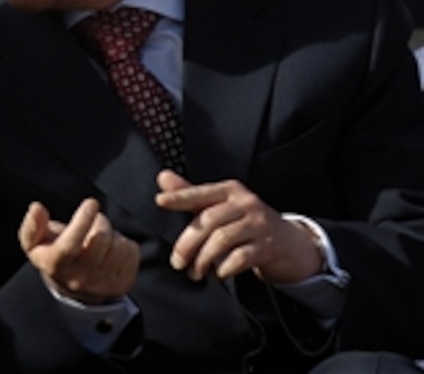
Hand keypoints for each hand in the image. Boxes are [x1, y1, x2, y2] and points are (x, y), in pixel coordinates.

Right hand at [18, 198, 138, 304]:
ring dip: (113, 235)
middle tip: (94, 221)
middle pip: (101, 239)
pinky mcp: (121, 285)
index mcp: (55, 266)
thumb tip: (37, 207)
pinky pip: (132, 253)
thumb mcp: (34, 242)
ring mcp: (101, 284)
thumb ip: (32, 225)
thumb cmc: (52, 254)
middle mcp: (79, 279)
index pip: (70, 245)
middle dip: (100, 221)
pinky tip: (112, 250)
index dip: (82, 221)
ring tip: (100, 239)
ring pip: (119, 246)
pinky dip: (125, 245)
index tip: (91, 202)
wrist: (72, 286)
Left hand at [155, 169, 321, 283]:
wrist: (291, 244)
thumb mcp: (221, 205)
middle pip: (209, 220)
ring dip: (203, 260)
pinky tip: (217, 274)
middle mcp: (246, 204)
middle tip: (177, 262)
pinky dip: (224, 268)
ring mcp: (259, 225)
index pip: (201, 193)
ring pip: (222, 240)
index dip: (180, 196)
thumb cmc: (247, 222)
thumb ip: (192, 194)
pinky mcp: (268, 247)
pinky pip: (240, 257)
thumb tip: (163, 177)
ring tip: (194, 272)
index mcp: (231, 191)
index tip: (160, 201)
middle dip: (188, 243)